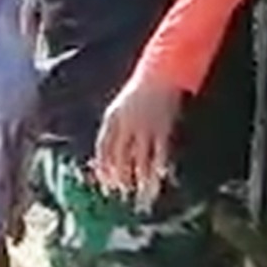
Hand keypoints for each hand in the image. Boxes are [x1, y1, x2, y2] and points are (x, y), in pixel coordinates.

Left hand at [94, 71, 182, 204]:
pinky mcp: (163, 127)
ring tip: (140, 193)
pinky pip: (160, 150)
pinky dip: (160, 165)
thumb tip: (108, 155)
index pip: (103, 149)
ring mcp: (145, 126)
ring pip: (140, 158)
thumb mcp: (119, 109)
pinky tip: (160, 176)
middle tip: (120, 192)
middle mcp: (126, 124)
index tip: (104, 183)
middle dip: (120, 176)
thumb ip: (114, 130)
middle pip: (120, 156)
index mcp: (112, 119)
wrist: (160, 73)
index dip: (103, 168)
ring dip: (140, 177)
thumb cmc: (138, 94)